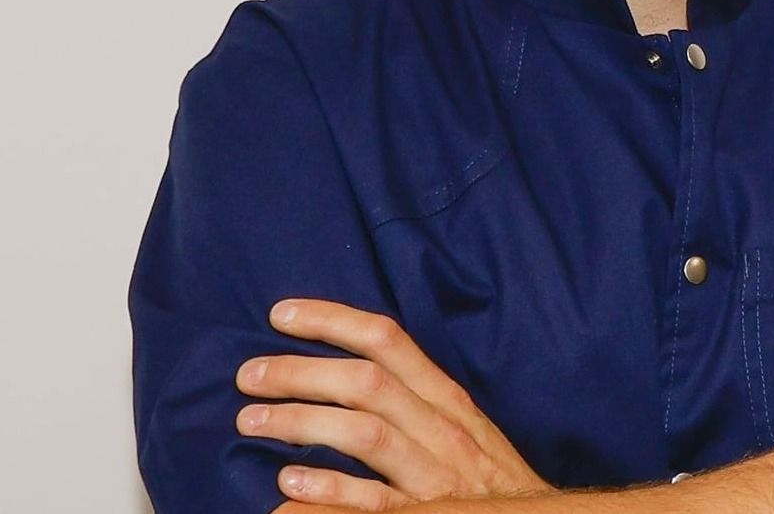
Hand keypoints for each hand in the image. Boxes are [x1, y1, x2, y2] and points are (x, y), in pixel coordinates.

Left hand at [235, 298, 553, 509]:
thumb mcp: (462, 427)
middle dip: (301, 371)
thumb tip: (349, 373)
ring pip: (364, 433)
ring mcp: (435, 475)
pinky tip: (287, 483)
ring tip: (251, 421)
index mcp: (447, 398)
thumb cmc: (489, 480)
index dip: (332, 320)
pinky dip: (329, 490)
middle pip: (367, 382)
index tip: (282, 314)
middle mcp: (442, 427)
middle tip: (249, 374)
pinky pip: (373, 501)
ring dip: (301, 422)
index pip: (388, 340)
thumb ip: (415, 400)